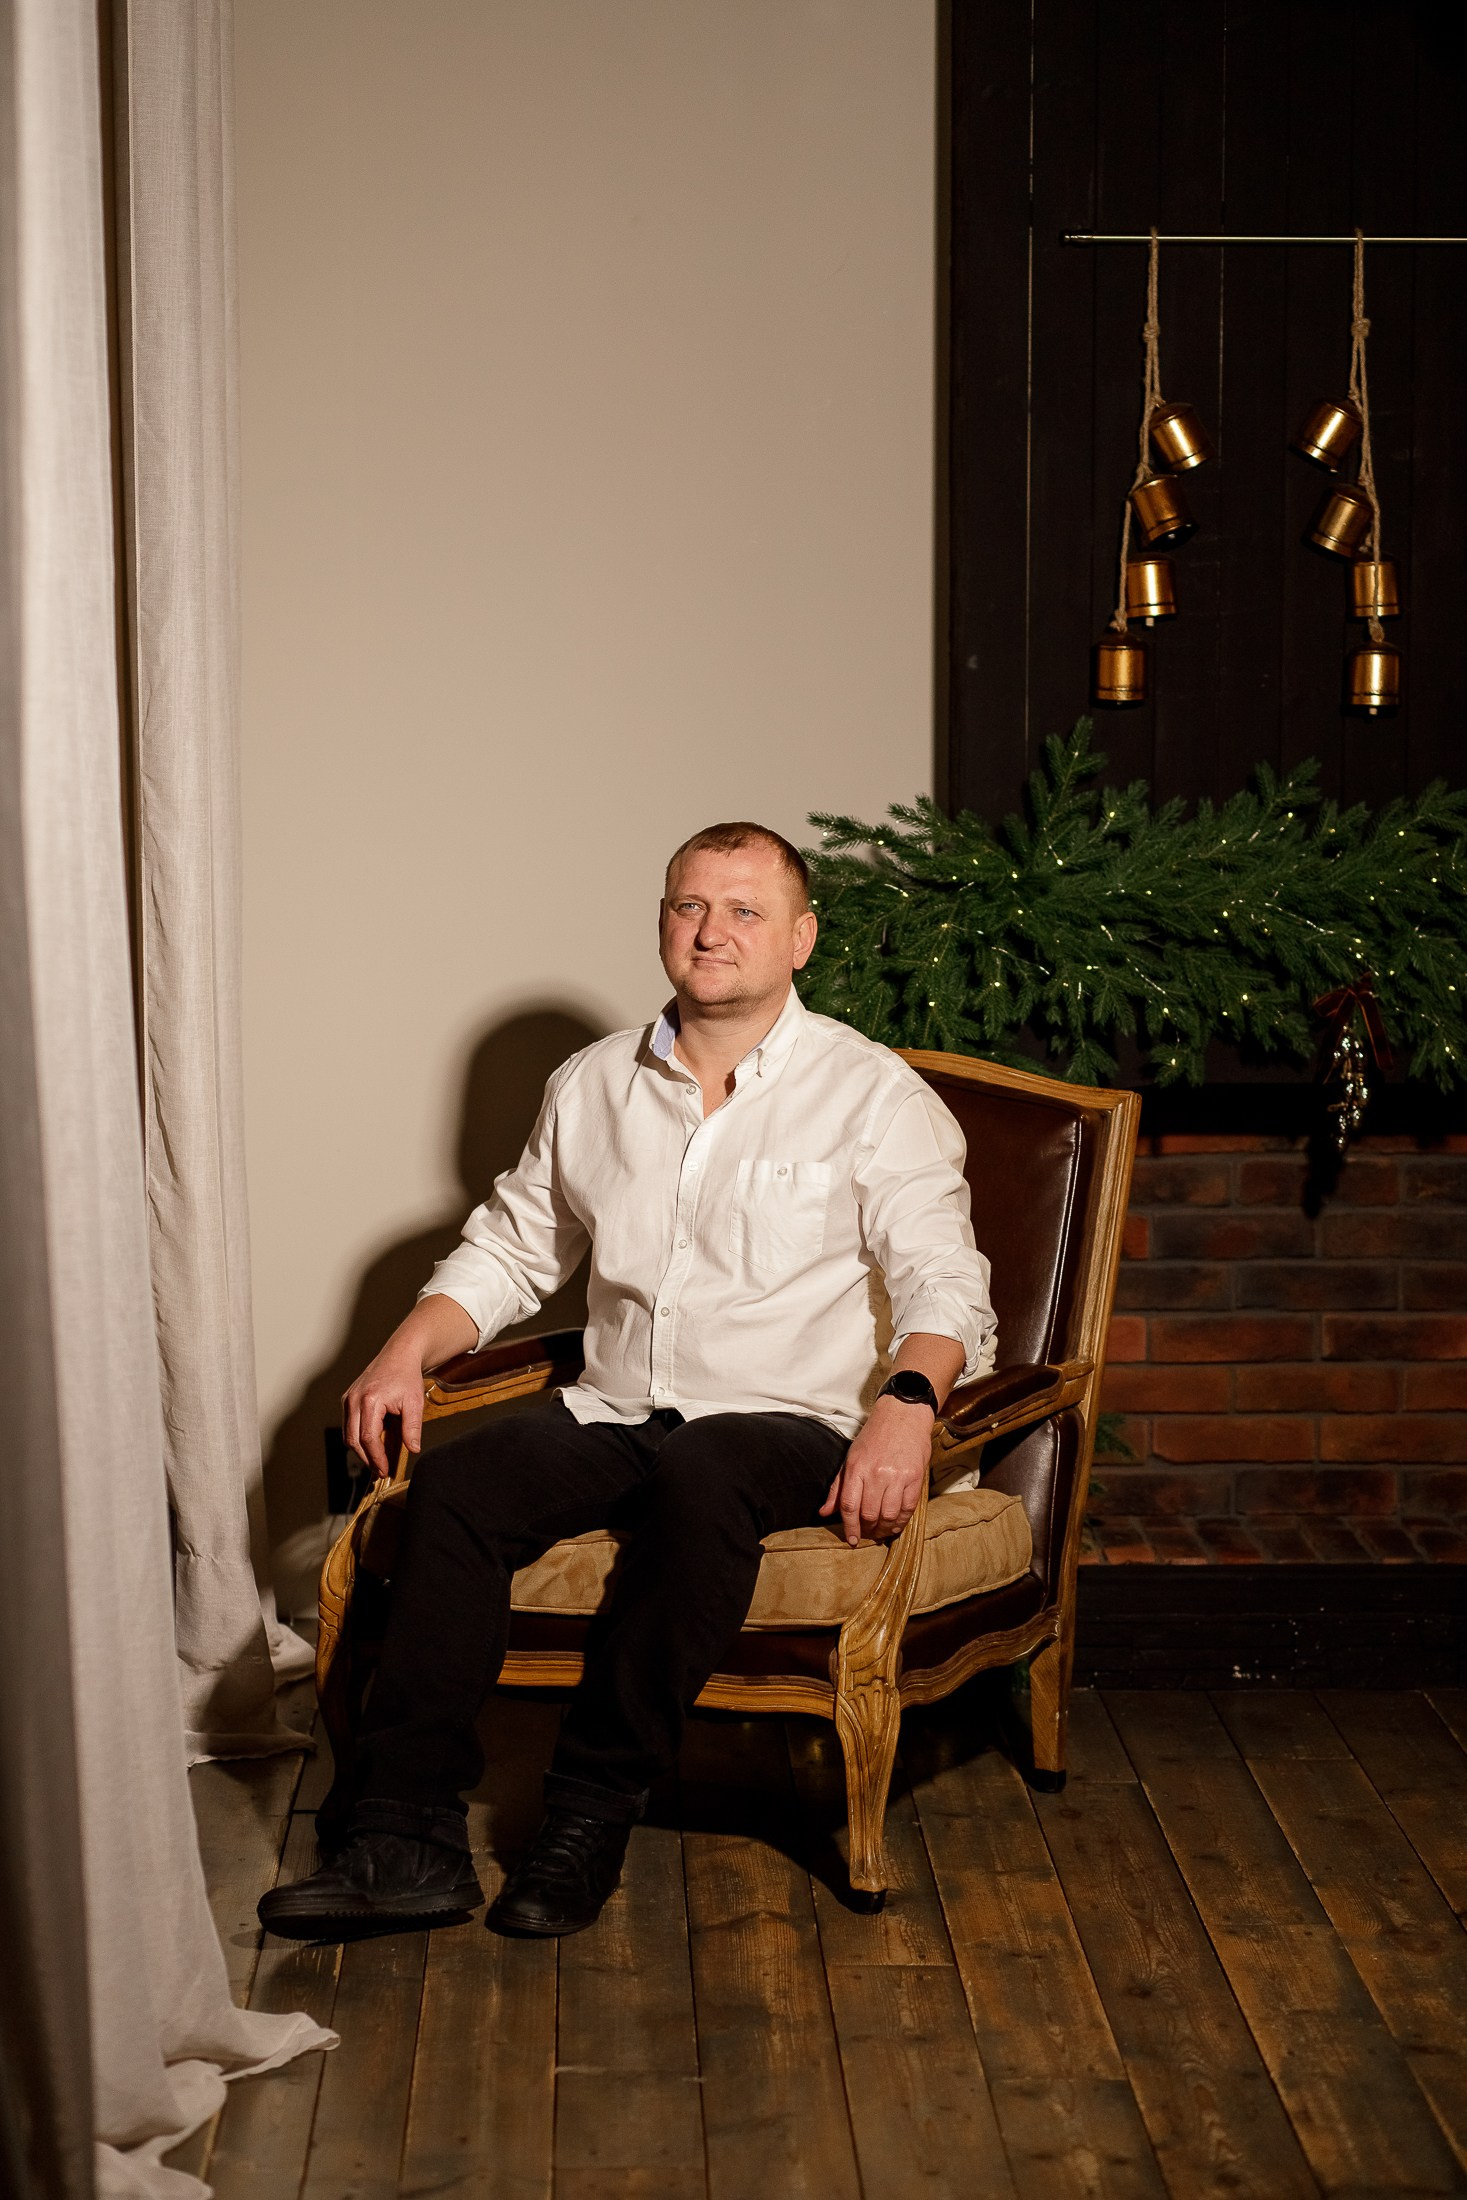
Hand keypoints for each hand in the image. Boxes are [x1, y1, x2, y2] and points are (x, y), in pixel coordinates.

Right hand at [343, 1346, 424, 1478]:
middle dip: (366, 1458)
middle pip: (353, 1439)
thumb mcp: (414, 1403)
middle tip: (380, 1470)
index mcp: (370, 1400)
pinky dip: (358, 1438)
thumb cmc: (407, 1376)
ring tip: (377, 1460)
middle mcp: (354, 1399)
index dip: (376, 1458)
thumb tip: (413, 1449)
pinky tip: (372, 1444)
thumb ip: (412, 1428)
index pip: (368, 1438)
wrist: (400, 1355)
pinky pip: (348, 1425)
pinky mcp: (348, 1399)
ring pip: (348, 1434)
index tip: (384, 1470)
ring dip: (361, 1450)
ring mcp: (348, 1398)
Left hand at [819, 1393, 933, 1547]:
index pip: (849, 1506)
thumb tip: (824, 1512)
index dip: (850, 1528)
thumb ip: (837, 1487)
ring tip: (881, 1531)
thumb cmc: (875, 1436)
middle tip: (867, 1535)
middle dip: (867, 1530)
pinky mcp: (915, 1477)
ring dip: (884, 1529)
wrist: (903, 1415)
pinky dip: (901, 1521)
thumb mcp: (850, 1457)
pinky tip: (896, 1524)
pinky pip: (907, 1508)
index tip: (851, 1540)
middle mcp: (876, 1473)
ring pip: (888, 1515)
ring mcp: (897, 1476)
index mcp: (856, 1467)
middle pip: (869, 1514)